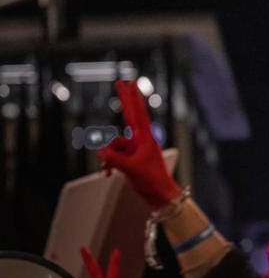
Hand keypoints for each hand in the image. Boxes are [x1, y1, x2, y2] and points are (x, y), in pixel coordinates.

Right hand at [97, 80, 180, 208]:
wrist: (160, 195)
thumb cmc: (152, 181)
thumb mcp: (130, 169)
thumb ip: (113, 159)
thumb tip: (100, 151)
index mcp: (145, 138)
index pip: (137, 113)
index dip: (132, 97)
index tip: (129, 82)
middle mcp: (140, 140)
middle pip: (129, 115)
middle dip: (124, 100)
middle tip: (120, 81)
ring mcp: (134, 149)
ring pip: (113, 144)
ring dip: (108, 157)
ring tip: (109, 170)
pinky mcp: (130, 158)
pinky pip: (113, 156)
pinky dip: (109, 164)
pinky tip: (108, 174)